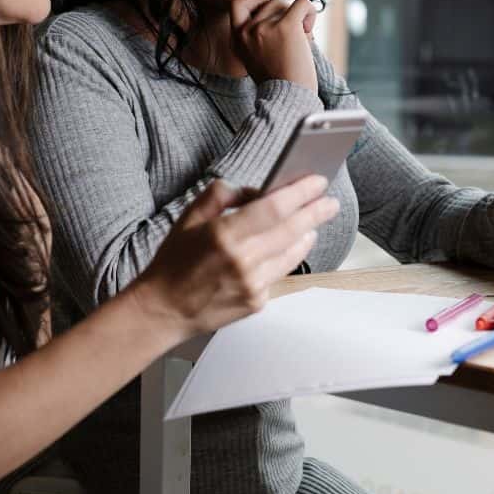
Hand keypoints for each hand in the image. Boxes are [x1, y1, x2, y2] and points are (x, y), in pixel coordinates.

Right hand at [133, 175, 337, 335]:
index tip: (316, 183)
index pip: (273, 208)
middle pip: (291, 230)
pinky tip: (290, 247)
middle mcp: (242, 260)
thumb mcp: (188, 218)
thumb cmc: (173, 263)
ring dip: (306, 234)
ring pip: (292, 253)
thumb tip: (253, 191)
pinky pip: (279, 274)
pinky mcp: (257, 302)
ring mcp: (252, 284)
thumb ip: (220, 196)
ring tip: (313, 223)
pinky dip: (287, 257)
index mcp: (223, 234)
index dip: (300, 193)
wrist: (164, 310)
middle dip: (315, 213)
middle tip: (329, 202)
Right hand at [229, 0, 318, 93]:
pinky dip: (309, 10)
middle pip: (268, 3)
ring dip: (297, 17)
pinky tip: (308, 27)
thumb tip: (280, 9)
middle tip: (292, 34)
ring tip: (301, 39)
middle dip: (283, 13)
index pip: (238, 4)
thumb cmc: (279, 82)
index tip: (271, 15)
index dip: (256, 3)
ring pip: (284, 3)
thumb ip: (259, 35)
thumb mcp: (256, 57)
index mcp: (237, 39)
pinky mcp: (286, 26)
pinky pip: (302, 2)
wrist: (289, 99)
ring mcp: (265, 27)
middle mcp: (247, 31)